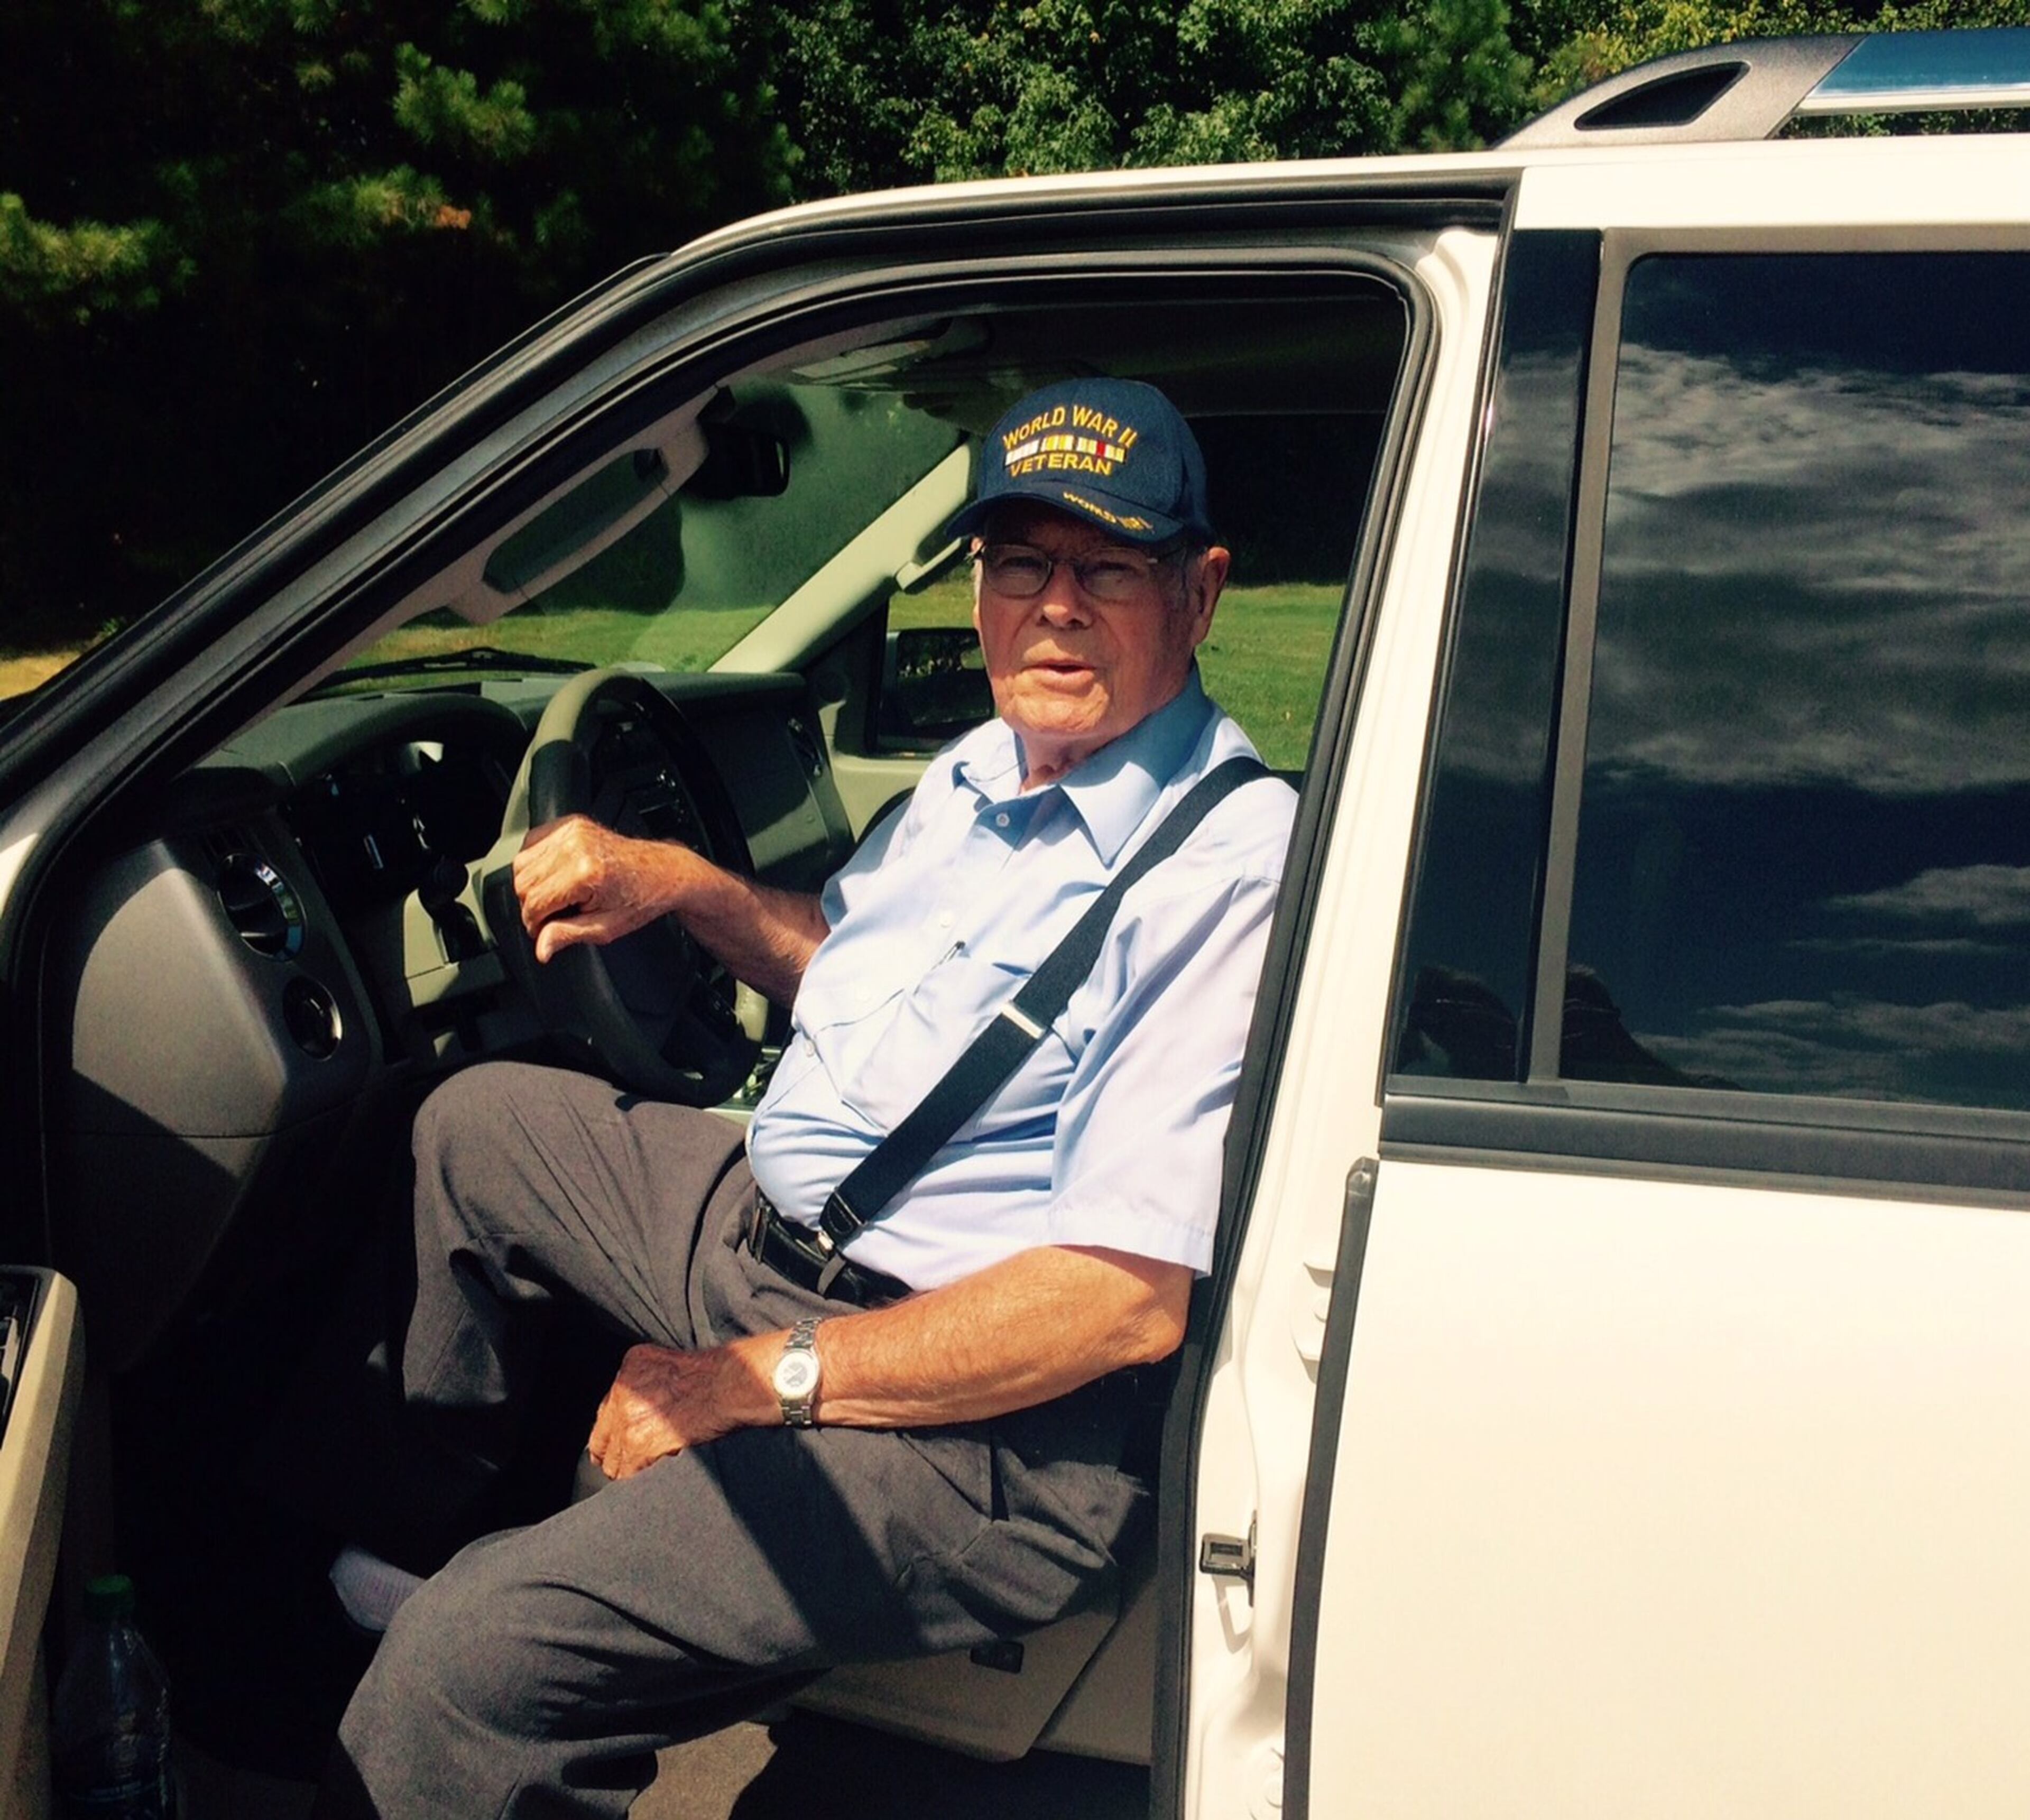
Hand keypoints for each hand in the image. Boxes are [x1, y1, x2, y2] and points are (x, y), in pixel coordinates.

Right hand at [512, 815, 686, 963]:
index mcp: (585, 872)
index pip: (534, 902)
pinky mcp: (570, 824)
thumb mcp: (605, 927)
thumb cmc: (641, 898)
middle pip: (523, 882)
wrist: (662, 871)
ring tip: (557, 896)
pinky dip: (535, 863)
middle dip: (532, 905)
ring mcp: (572, 831)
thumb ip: (567, 935)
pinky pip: (531, 845)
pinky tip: (554, 877)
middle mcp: (576, 846)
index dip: (534, 923)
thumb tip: (541, 949)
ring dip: (531, 885)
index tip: (543, 931)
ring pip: (522, 863)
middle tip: (553, 916)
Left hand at [587, 1343, 739, 1479]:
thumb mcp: (670, 1365)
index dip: (612, 1425)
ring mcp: (627, 1419)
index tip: (614, 1436)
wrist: (726, 1386)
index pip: (607, 1405)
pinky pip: (626, 1469)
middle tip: (615, 1460)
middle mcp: (621, 1391)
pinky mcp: (638, 1443)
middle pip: (601, 1432)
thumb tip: (646, 1408)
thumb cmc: (712, 1375)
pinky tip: (646, 1471)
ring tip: (634, 1470)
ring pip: (611, 1457)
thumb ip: (648, 1383)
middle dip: (609, 1449)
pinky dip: (635, 1474)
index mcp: (629, 1366)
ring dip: (623, 1465)